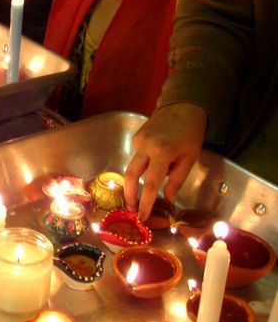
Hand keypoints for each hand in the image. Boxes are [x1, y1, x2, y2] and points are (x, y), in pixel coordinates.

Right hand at [124, 103, 207, 221]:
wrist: (183, 106)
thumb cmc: (191, 133)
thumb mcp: (190, 158)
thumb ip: (177, 180)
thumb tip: (167, 198)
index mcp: (163, 152)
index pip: (152, 183)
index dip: (146, 202)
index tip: (142, 216)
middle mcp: (146, 146)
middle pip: (131, 175)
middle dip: (130, 194)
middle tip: (132, 208)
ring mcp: (138, 140)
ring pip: (134, 166)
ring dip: (140, 179)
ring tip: (148, 185)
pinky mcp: (136, 137)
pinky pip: (138, 156)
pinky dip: (146, 163)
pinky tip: (158, 157)